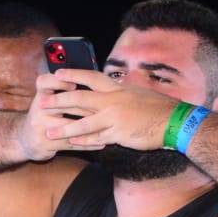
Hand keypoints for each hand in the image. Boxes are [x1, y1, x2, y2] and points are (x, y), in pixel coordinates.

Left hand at [37, 69, 180, 150]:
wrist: (175, 122)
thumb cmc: (157, 108)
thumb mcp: (137, 94)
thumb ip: (120, 93)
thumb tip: (110, 89)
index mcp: (118, 88)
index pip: (91, 78)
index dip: (73, 75)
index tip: (58, 74)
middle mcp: (113, 101)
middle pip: (80, 99)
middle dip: (59, 101)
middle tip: (43, 102)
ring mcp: (115, 118)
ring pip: (84, 122)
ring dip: (64, 127)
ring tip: (48, 131)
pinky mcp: (119, 134)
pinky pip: (96, 138)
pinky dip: (83, 140)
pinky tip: (70, 142)